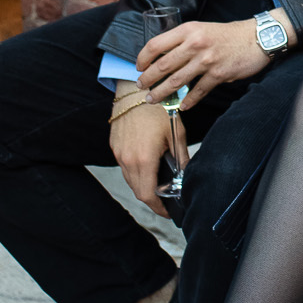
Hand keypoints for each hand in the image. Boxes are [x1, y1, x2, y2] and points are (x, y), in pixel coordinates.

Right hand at [109, 84, 185, 216]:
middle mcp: (127, 159)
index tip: (168, 211)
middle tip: (166, 201)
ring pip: (130, 180)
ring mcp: (118, 153)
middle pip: (137, 191)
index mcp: (143, 159)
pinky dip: (135, 173)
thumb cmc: (158, 110)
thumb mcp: (177, 134)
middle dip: (152, 199)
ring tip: (158, 185)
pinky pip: (124, 167)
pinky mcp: (114, 146)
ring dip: (143, 186)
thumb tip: (188, 175)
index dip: (158, 207)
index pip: (147, 195)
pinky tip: (147, 168)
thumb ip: (182, 158)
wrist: (136, 91)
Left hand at [136, 12, 296, 109]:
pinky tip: (182, 106)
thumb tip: (163, 57)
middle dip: (148, 79)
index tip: (138, 67)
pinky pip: (198, 91)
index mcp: (188, 30)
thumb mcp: (201, 28)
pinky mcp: (218, 74)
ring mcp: (207, 60)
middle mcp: (195, 44)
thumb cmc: (228, 34)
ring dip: (161, 93)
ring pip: (176, 81)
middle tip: (141, 86)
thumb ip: (183, 40)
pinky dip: (188, 101)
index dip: (142, 58)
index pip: (156, 44)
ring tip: (153, 99)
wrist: (256, 38)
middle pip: (162, 65)